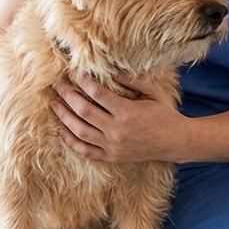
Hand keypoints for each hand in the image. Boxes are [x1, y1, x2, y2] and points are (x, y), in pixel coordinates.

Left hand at [50, 72, 192, 163]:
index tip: (72, 71)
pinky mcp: (111, 157)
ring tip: (53, 103)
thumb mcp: (154, 92)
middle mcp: (117, 131)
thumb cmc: (164, 113)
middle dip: (67, 95)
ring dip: (63, 116)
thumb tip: (111, 70)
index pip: (97, 93)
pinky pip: (85, 151)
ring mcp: (113, 147)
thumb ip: (133, 80)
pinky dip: (70, 140)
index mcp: (128, 113)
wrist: (175, 142)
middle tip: (57, 84)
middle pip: (83, 111)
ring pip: (79, 131)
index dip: (82, 81)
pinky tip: (61, 128)